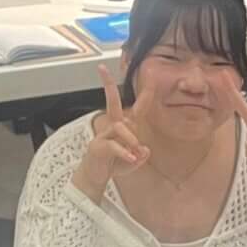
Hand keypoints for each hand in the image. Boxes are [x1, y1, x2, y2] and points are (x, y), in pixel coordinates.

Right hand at [75, 79, 151, 200]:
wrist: (96, 178)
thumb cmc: (114, 164)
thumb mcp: (133, 161)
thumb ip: (141, 155)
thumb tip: (144, 150)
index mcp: (124, 127)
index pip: (137, 109)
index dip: (145, 94)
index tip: (150, 76)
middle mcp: (113, 127)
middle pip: (112, 102)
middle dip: (108, 85)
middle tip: (102, 69)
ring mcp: (103, 135)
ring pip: (120, 128)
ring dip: (131, 140)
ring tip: (134, 155)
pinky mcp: (98, 146)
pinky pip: (114, 145)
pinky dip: (124, 152)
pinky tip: (131, 158)